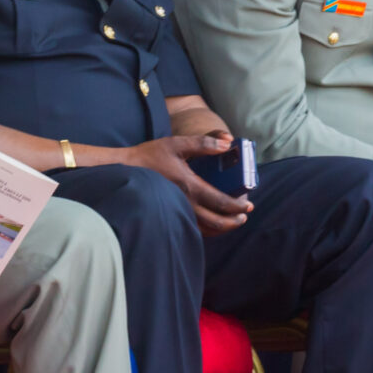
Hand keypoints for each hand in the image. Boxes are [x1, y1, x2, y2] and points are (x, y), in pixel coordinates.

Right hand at [128, 132, 253, 233]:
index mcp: (190, 186)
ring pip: (204, 229)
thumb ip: (203, 143)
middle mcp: (185, 203)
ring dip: (221, 228)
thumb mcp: (177, 144)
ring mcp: (176, 211)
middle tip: (243, 217)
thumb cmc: (149, 156)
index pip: (221, 202)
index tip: (248, 205)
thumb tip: (227, 143)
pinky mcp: (168, 214)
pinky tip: (210, 224)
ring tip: (231, 222)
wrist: (124, 170)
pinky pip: (191, 228)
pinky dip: (206, 229)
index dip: (237, 206)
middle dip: (233, 221)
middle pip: (216, 222)